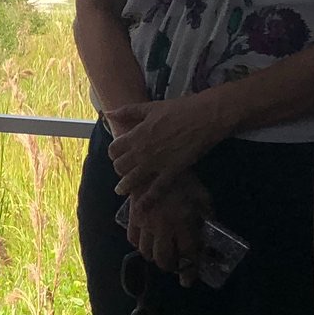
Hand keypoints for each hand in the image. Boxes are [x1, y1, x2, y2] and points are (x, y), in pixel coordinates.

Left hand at [106, 97, 220, 202]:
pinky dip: (148, 199)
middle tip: (122, 169)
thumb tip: (108, 113)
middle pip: (120, 166)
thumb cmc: (178, 110)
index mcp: (135, 135)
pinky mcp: (172, 171)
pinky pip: (157, 189)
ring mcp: (156, 163)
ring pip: (132, 179)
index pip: (114, 149)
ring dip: (125, 185)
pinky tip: (141, 206)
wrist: (205, 118)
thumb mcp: (149, 107)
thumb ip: (127, 112)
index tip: (116, 154)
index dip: (113, 153)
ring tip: (121, 190)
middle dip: (119, 168)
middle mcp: (142, 151)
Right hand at [123, 169, 209, 281]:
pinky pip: (132, 239)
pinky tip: (146, 242)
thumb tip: (210, 229)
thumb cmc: (182, 179)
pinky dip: (139, 245)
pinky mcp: (133, 217)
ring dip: (155, 257)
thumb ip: (207, 214)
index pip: (189, 254)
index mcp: (184, 222)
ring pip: (147, 253)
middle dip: (172, 267)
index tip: (192, 275)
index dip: (192, 268)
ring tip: (161, 253)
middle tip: (176, 264)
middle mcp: (164, 227)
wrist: (154, 164)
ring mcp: (146, 223)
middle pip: (164, 259)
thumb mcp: (202, 196)